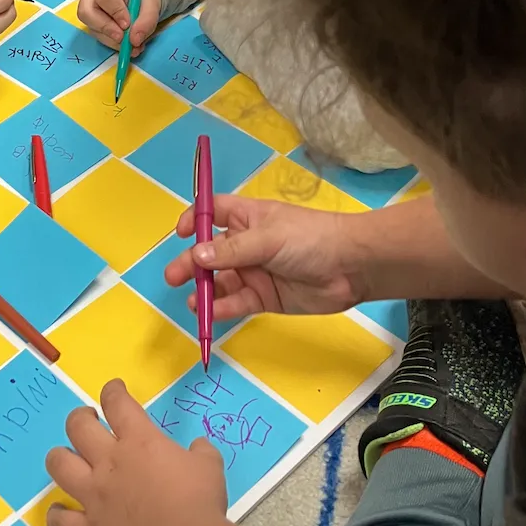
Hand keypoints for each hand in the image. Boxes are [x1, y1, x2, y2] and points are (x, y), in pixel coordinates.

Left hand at [45, 379, 228, 525]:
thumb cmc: (199, 503)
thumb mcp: (210, 468)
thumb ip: (201, 453)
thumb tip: (199, 446)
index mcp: (139, 442)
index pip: (118, 404)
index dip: (112, 392)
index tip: (113, 389)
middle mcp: (109, 463)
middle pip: (78, 427)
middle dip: (80, 418)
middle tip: (88, 420)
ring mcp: (94, 497)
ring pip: (59, 465)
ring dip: (59, 458)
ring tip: (67, 458)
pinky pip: (60, 521)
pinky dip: (57, 515)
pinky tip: (60, 512)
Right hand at [77, 0, 161, 56]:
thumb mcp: (151, 2)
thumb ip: (146, 20)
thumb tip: (135, 41)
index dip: (115, 12)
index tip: (127, 24)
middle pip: (87, 13)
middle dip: (106, 29)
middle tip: (122, 38)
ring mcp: (89, 11)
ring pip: (92, 28)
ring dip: (111, 40)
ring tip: (131, 45)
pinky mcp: (92, 25)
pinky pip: (98, 37)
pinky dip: (113, 44)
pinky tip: (126, 44)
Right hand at [165, 195, 361, 319]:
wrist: (352, 268)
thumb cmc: (310, 238)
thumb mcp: (268, 238)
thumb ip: (231, 251)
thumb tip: (196, 255)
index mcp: (247, 219)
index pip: (213, 213)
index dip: (194, 220)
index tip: (181, 233)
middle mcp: (246, 245)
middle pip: (209, 253)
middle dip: (191, 264)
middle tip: (174, 277)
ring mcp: (254, 272)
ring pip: (220, 282)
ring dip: (204, 290)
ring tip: (194, 301)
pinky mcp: (263, 298)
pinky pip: (235, 303)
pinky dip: (221, 308)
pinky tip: (210, 312)